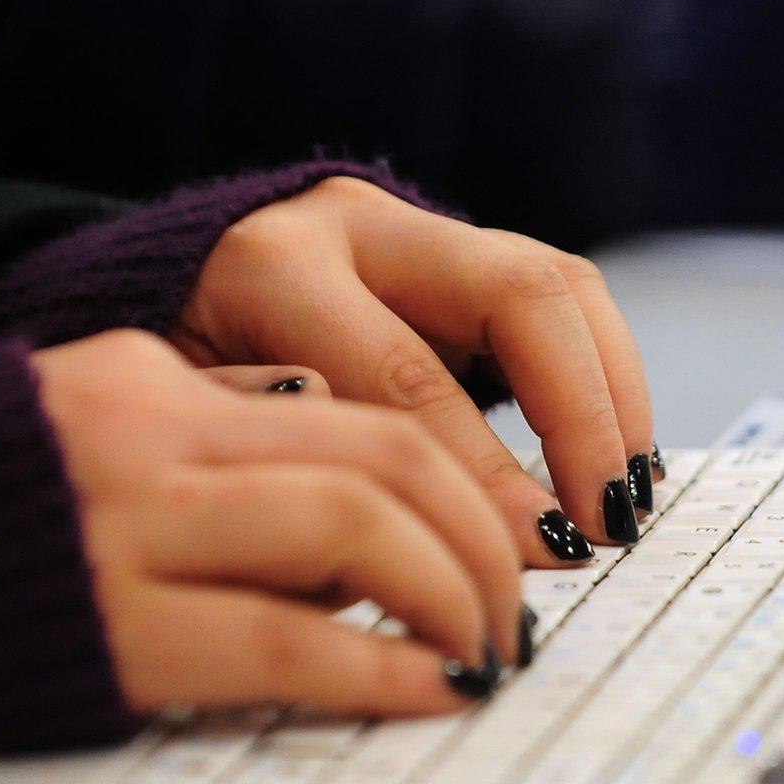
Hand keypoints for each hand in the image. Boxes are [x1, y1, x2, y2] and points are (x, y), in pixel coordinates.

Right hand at [32, 329, 522, 714]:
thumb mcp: (90, 439)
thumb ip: (216, 428)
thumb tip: (340, 441)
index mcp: (157, 376)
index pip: (366, 398)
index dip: (475, 468)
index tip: (520, 525)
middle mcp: (151, 427)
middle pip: (386, 452)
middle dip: (484, 531)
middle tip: (519, 597)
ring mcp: (129, 521)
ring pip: (355, 523)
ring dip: (451, 590)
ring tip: (486, 644)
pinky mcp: (113, 625)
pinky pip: (288, 637)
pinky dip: (384, 668)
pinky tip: (433, 685)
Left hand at [176, 176, 653, 553]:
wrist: (157, 290)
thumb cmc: (170, 380)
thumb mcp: (186, 425)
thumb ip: (284, 473)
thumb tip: (405, 558)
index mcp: (273, 268)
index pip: (406, 376)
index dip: (478, 475)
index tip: (528, 558)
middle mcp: (357, 225)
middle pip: (515, 296)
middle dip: (580, 417)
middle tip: (605, 520)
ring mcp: (418, 225)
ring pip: (560, 283)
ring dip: (613, 394)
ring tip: (626, 493)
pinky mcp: (463, 247)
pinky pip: (565, 297)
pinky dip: (604, 378)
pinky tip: (614, 458)